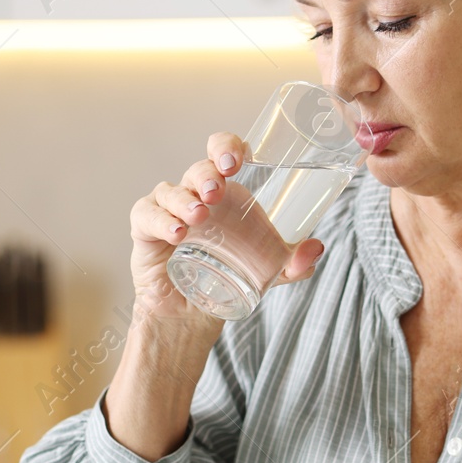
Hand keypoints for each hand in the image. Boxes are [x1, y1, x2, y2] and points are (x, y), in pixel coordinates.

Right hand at [129, 132, 326, 323]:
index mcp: (226, 192)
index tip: (237, 161)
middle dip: (208, 172)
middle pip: (199, 167)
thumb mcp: (269, 273)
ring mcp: (167, 209)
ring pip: (171, 189)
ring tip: (199, 216)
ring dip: (184, 199)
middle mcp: (195, 194)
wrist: (191, 315)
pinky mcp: (145, 230)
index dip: (227, 147)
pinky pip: (147, 215)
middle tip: (218, 189)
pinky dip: (161, 220)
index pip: (223, 152)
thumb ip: (293, 263)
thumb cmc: (227, 278)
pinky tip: (176, 233)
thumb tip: (316, 248)